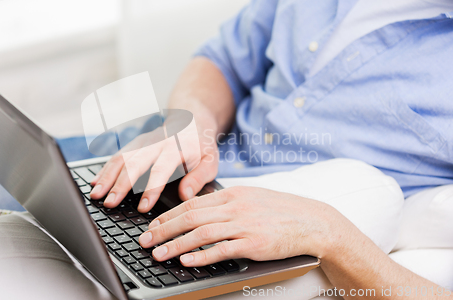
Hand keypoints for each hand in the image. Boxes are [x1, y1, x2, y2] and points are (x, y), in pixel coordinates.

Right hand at [89, 112, 219, 212]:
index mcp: (176, 148)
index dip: (151, 189)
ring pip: (121, 157)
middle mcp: (156, 143)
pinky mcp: (135, 143)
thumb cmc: (201, 145)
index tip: (143, 207)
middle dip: (120, 184)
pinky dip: (104, 169)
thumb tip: (185, 195)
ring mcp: (143, 141)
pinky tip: (94, 182)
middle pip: (134, 162)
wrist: (192, 119)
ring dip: (106, 176)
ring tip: (95, 195)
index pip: (161, 169)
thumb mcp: (210, 160)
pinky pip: (117, 155)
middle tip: (109, 203)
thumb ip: (199, 177)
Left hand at [138, 186, 351, 266]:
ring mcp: (244, 224)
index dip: (167, 215)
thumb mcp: (250, 198)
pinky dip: (202, 256)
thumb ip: (225, 204)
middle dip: (163, 229)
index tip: (152, 225)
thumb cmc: (279, 211)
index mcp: (231, 195)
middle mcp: (234, 207)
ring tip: (159, 254)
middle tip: (145, 240)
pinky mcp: (254, 243)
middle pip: (190, 217)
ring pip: (201, 233)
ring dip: (175, 244)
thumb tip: (199, 212)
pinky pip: (222, 249)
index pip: (191, 204)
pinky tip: (187, 260)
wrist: (310, 220)